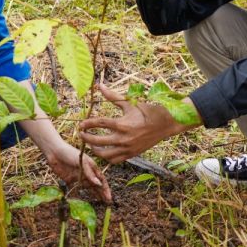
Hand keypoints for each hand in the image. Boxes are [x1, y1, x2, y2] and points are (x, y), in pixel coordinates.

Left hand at [42, 142, 111, 202]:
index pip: (101, 179)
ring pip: (89, 187)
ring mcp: (78, 176)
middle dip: (102, 193)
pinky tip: (84, 201)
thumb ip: (90, 173)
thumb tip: (99, 184)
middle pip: (96, 184)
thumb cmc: (69, 153)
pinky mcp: (70, 180)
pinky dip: (81, 194)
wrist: (54, 152)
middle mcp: (86, 173)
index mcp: (91, 167)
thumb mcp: (82, 161)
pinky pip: (77, 189)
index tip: (109, 197)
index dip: (105, 188)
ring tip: (100, 202)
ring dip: (95, 194)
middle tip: (107, 203)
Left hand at [78, 85, 192, 163]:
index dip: (87, 123)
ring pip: (105, 154)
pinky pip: (115, 160)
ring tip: (90, 143)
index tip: (81, 123)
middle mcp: (124, 138)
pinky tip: (103, 151)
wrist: (166, 124)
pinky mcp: (132, 155)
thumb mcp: (130, 102)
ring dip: (95, 150)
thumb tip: (99, 86)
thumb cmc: (147, 111)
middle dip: (86, 137)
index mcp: (122, 124)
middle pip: (98, 141)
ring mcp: (128, 148)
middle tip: (81, 134)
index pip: (99, 123)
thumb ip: (113, 96)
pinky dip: (107, 157)